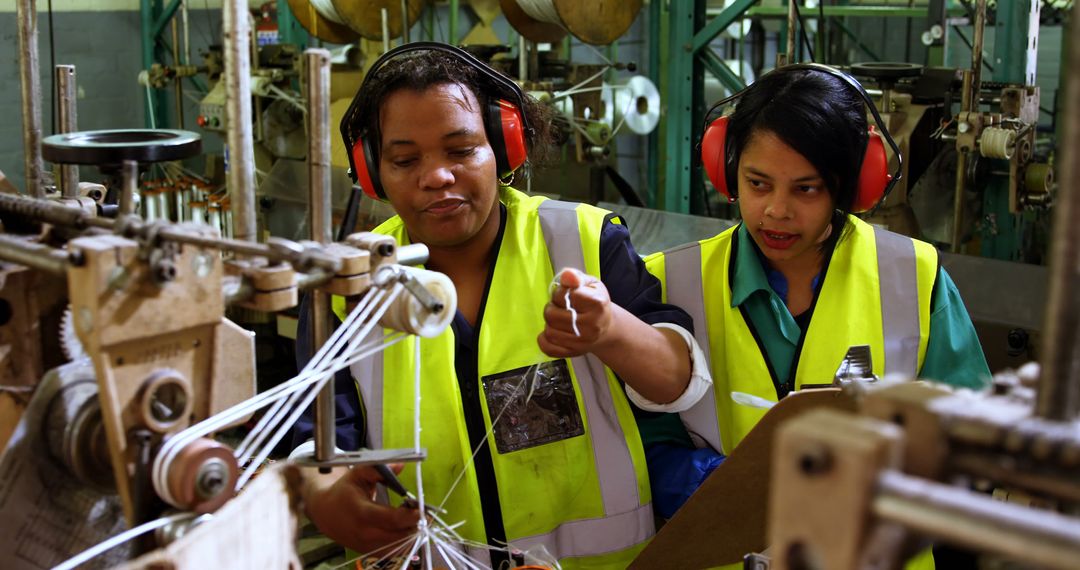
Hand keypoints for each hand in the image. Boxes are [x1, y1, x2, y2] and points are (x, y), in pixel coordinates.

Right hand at [302, 464, 419, 553]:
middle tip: (426, 513)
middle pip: (400, 536)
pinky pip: (394, 552)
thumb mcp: (358, 473)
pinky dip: (405, 542)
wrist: (327, 513)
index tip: (423, 508)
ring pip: (399, 546)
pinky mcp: (371, 552)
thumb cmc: (345, 490)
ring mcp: (367, 545)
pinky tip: (408, 529)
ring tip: (417, 520)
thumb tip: (401, 465)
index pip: (391, 519)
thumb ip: (379, 470)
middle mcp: (365, 533)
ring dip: (412, 534)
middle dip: (416, 525)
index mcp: (361, 512)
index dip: (411, 515)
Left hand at [538, 267, 613, 357]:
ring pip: (549, 330)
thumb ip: (576, 277)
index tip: (566, 294)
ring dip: (550, 322)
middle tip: (561, 307)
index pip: (564, 295)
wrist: (607, 328)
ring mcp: (582, 342)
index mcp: (597, 304)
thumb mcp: (591, 284)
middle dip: (552, 307)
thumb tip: (566, 276)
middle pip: (552, 315)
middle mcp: (591, 325)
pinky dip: (545, 339)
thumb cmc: (596, 303)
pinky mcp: (573, 353)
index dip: (560, 292)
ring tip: (560, 318)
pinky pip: (548, 347)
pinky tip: (554, 331)